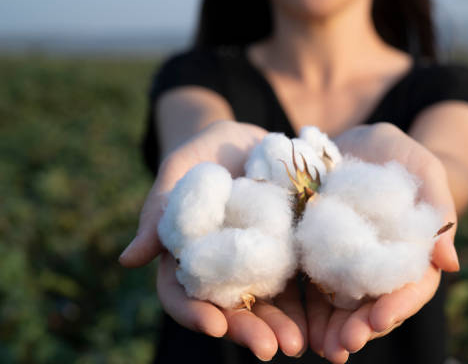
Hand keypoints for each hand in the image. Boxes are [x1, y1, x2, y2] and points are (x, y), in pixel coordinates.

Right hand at [119, 120, 306, 359]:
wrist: (247, 138)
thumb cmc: (203, 152)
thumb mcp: (179, 169)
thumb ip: (159, 210)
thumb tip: (128, 260)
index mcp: (186, 255)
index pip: (180, 294)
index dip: (194, 313)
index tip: (215, 326)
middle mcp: (221, 268)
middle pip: (228, 308)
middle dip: (247, 330)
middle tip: (269, 349)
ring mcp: (258, 262)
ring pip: (267, 303)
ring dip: (281, 326)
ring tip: (299, 343)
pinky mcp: (290, 251)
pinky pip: (299, 280)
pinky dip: (310, 301)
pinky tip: (324, 317)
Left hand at [306, 123, 459, 362]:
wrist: (355, 144)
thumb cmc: (397, 154)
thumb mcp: (421, 169)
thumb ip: (438, 208)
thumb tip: (450, 263)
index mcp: (412, 252)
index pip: (412, 286)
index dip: (399, 304)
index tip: (380, 318)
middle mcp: (380, 266)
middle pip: (375, 305)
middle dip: (361, 328)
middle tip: (344, 345)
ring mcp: (346, 265)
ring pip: (343, 307)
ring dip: (334, 330)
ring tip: (323, 348)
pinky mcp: (315, 257)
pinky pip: (312, 289)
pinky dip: (307, 312)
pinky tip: (299, 329)